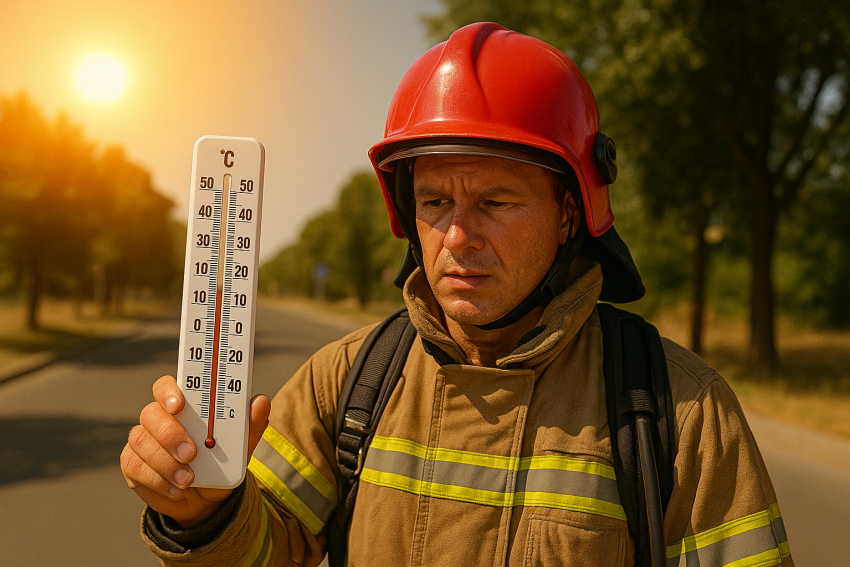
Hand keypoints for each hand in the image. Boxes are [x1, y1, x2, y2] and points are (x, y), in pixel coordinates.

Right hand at [120, 375, 270, 526]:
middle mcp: (158, 418)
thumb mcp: (241, 446)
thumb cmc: (222, 462)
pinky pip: (135, 467)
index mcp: (183, 405)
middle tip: (191, 453)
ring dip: (165, 462)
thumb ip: (250, 424)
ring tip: (188, 480)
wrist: (207, 499)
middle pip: (150, 414)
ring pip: (142, 441)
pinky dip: (157, 480)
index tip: (179, 405)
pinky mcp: (133, 464)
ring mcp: (142, 440)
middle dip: (170, 434)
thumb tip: (261, 401)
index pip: (165, 386)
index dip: (168, 391)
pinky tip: (176, 489)